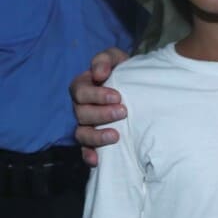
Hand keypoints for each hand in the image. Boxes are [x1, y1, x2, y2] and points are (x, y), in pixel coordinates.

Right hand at [70, 47, 129, 165]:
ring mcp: (86, 124)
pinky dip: (89, 156)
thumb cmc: (123, 70)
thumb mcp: (116, 57)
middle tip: (123, 112)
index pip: (80, 92)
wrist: (137, 85)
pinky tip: (98, 160)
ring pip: (81, 134)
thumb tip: (99, 73)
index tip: (118, 96)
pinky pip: (85, 150)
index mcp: (82, 86)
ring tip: (116, 135)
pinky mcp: (93, 139)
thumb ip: (105, 59)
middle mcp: (80, 107)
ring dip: (97, 136)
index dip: (96, 95)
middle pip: (81, 114)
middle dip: (102, 114)